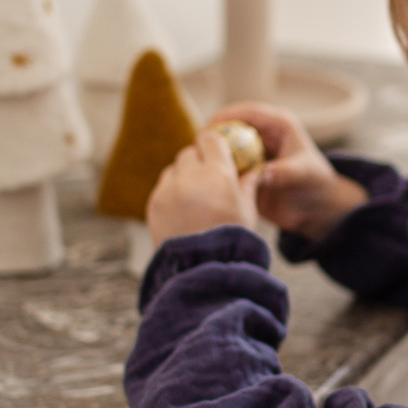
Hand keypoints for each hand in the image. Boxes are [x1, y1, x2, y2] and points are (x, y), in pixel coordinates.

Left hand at [146, 130, 259, 247]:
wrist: (203, 268)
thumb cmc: (232, 239)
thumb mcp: (248, 210)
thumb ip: (248, 185)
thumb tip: (254, 171)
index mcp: (217, 172)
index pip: (210, 139)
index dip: (215, 145)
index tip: (219, 155)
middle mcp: (189, 176)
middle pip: (189, 153)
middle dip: (198, 162)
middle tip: (209, 179)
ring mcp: (168, 190)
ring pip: (173, 170)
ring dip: (183, 177)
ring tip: (195, 199)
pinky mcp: (153, 204)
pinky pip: (162, 189)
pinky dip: (171, 194)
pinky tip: (184, 212)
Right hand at [208, 103, 367, 240]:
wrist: (316, 208)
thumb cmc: (315, 185)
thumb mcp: (303, 175)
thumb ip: (284, 172)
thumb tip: (263, 174)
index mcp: (278, 124)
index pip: (246, 112)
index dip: (224, 118)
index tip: (208, 132)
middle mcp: (262, 134)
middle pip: (229, 127)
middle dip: (212, 137)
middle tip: (196, 152)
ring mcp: (252, 152)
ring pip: (224, 147)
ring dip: (211, 155)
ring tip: (197, 167)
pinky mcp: (246, 169)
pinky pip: (225, 165)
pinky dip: (216, 170)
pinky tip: (204, 181)